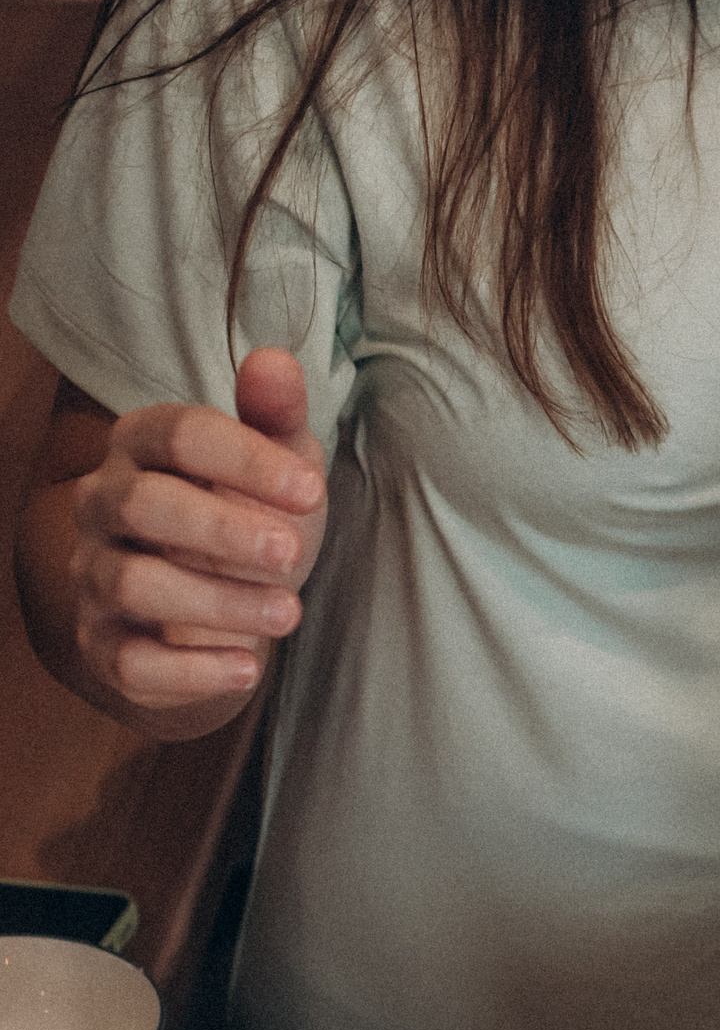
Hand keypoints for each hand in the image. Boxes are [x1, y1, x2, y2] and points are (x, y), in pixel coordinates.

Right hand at [65, 348, 326, 713]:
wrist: (224, 610)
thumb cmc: (251, 519)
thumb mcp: (277, 466)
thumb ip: (275, 417)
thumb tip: (275, 359)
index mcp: (144, 446)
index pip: (181, 433)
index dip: (247, 460)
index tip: (312, 490)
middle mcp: (105, 505)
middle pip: (143, 504)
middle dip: (223, 529)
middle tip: (293, 553)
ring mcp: (97, 575)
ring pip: (133, 583)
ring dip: (219, 600)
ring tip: (290, 612)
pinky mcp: (105, 645)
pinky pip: (129, 661)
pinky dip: (192, 669)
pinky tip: (249, 665)